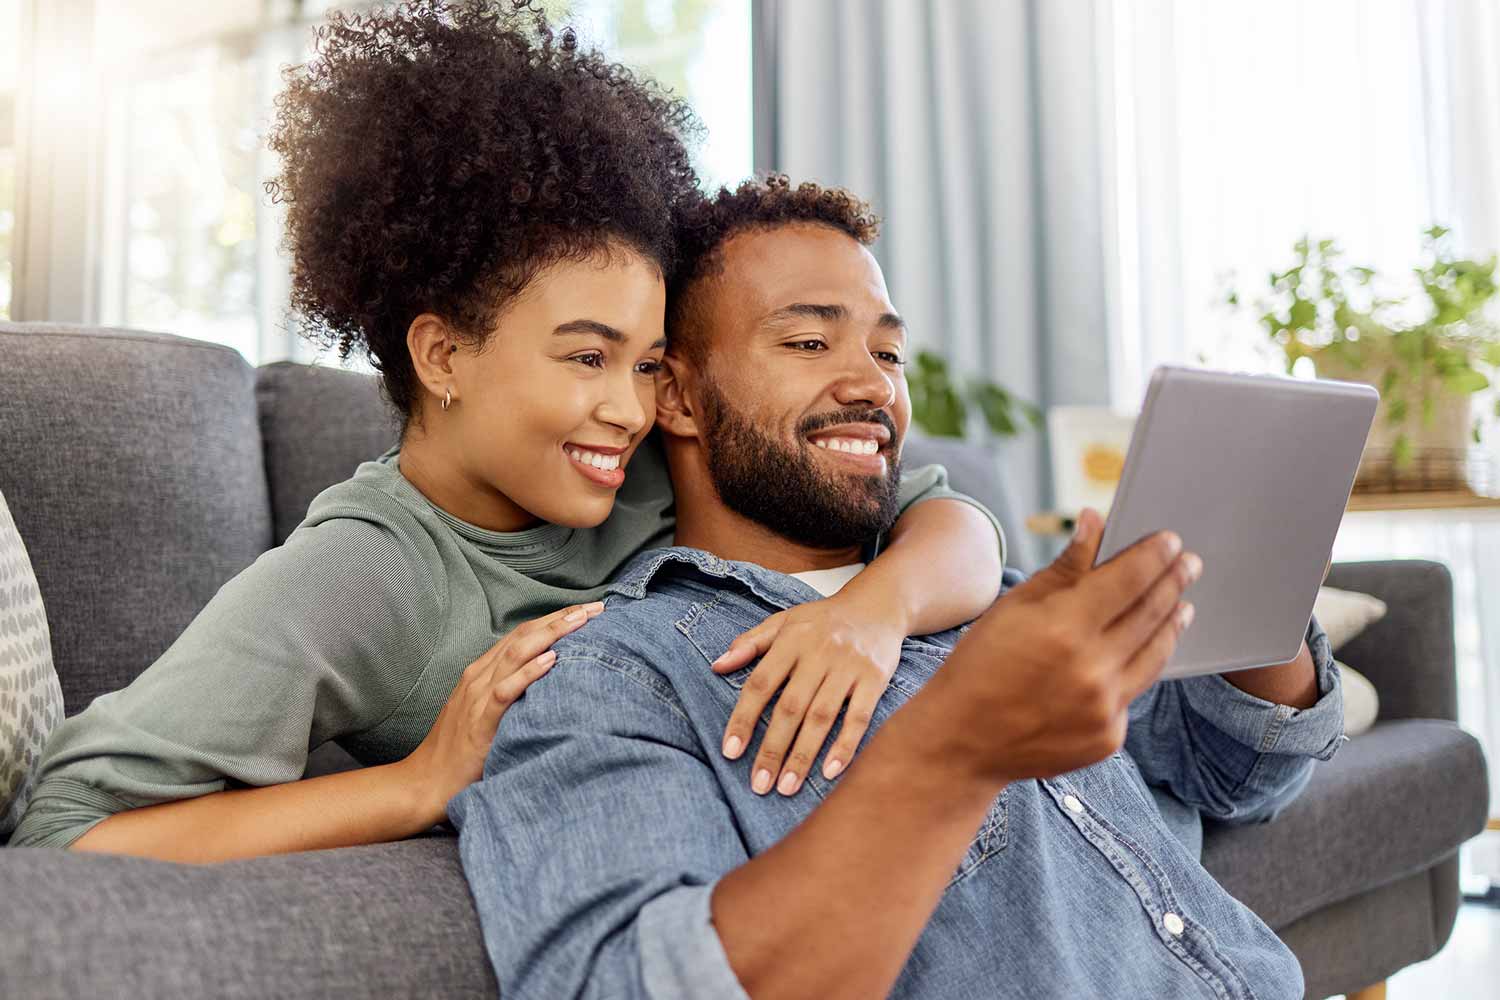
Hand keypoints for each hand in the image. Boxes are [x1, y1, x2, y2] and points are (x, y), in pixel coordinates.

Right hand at [397, 601, 604, 822]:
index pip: (522, 634)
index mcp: (481, 671)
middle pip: (524, 636)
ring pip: (516, 654)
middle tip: (596, 608)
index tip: (585, 610)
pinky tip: (551, 660)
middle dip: (561, 619)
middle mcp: (479, 676)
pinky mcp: (480, 721)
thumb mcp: (483, 710)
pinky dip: (529, 672)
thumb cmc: (459, 749)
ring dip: (552, 634)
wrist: (426, 781)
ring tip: (581, 622)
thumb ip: (508, 691)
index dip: (554, 618)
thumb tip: (545, 680)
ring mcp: (477, 696)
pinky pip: (506, 691)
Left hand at [712, 596, 903, 795]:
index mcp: (791, 639)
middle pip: (791, 707)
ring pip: (822, 717)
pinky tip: (830, 772)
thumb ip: (750, 643)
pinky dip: (845, 746)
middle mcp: (819, 653)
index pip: (760, 684)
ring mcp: (848, 667)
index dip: (744, 719)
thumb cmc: (824, 619)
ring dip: (803, 755)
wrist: (878, 605)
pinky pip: (859, 717)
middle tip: (759, 785)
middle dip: (772, 748)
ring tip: (786, 787)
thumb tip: (716, 665)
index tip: (731, 752)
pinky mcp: (875, 679)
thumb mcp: (784, 621)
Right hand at [933, 509, 1201, 787]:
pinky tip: (1139, 651)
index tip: (1171, 540)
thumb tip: (1094, 522)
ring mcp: (1104, 707)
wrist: (962, 740)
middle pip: (1151, 613)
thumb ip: (1064, 567)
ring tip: (1181, 604)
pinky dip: (1137, 668)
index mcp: (1065, 627)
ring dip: (1172, 623)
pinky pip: (1134, 693)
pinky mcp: (1109, 737)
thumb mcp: (1014, 607)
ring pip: (1156, 655)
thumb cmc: (981, 665)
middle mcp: (1092, 668)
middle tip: (1189, 563)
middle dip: (1173, 582)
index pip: (1129, 579)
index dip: (1154, 556)